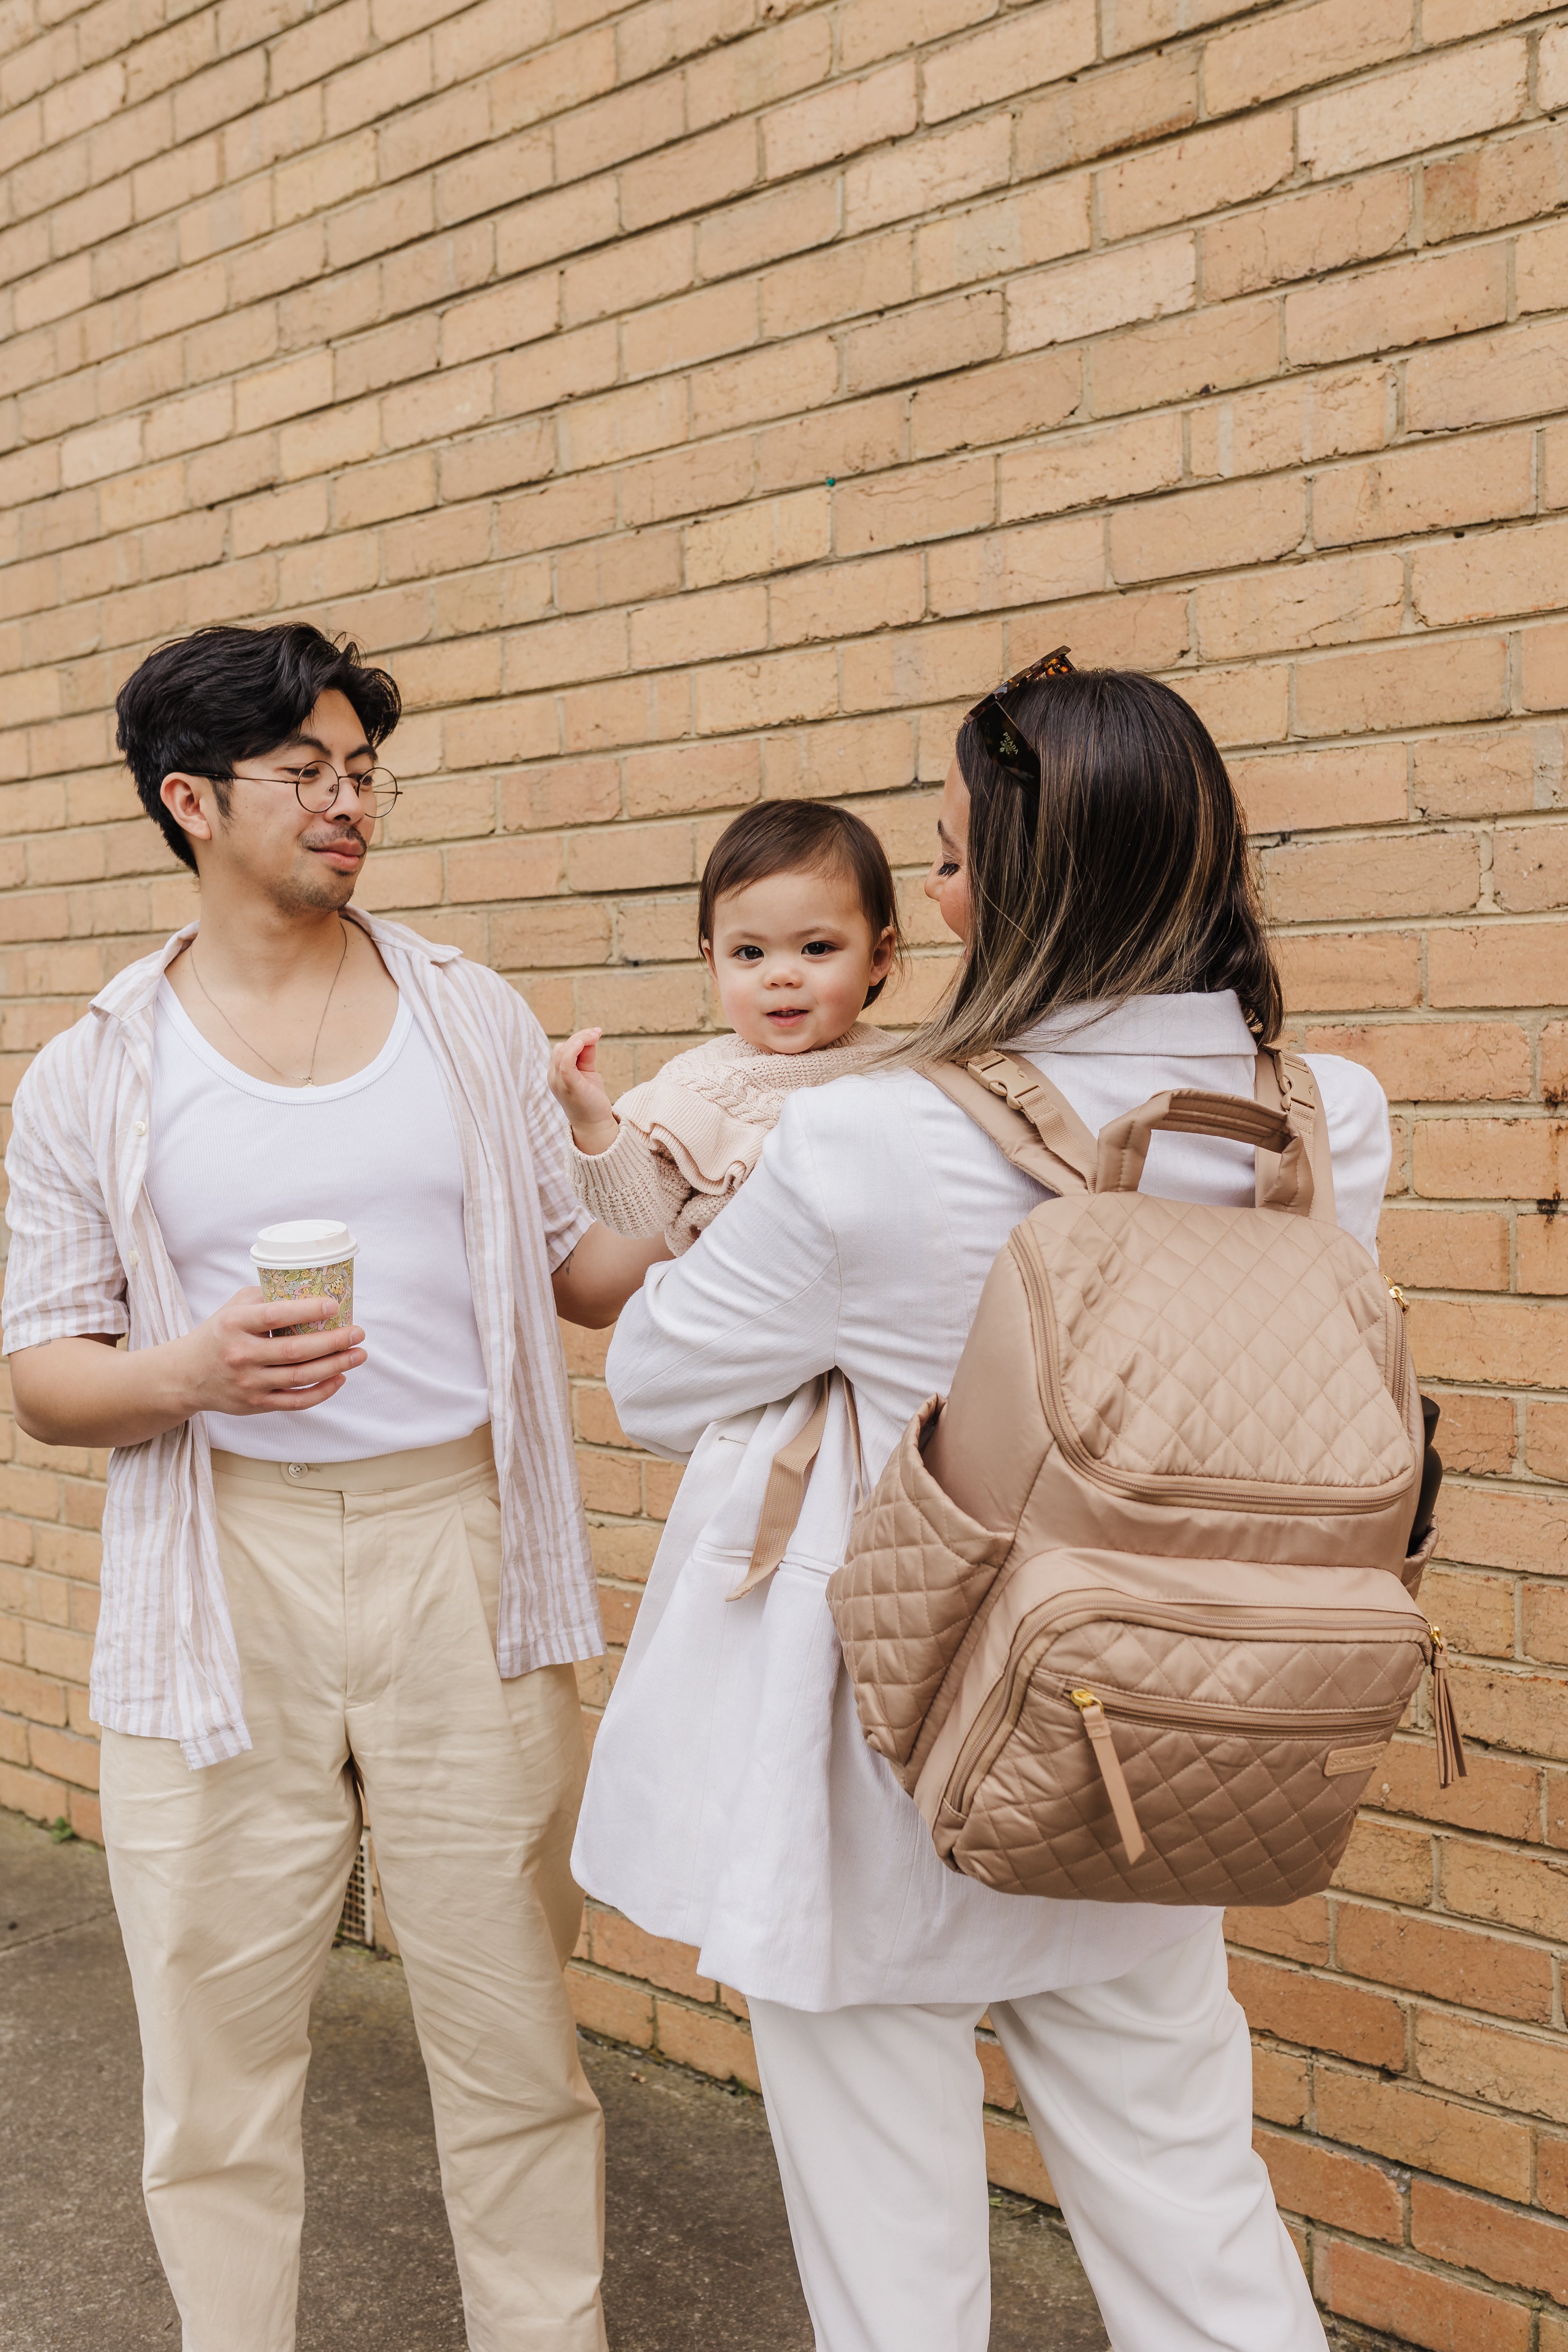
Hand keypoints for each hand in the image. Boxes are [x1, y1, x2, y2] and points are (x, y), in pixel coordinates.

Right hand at [170, 1286, 366, 1417]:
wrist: (186, 1375)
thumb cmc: (219, 1333)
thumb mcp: (233, 1307)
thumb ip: (266, 1297)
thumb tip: (310, 1290)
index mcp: (234, 1324)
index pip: (274, 1316)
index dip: (307, 1310)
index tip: (334, 1305)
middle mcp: (240, 1355)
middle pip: (295, 1351)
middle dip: (333, 1342)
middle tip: (358, 1332)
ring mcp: (248, 1383)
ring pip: (300, 1377)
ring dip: (336, 1365)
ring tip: (358, 1354)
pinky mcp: (255, 1404)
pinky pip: (296, 1402)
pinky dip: (322, 1391)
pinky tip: (340, 1377)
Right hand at [549, 1027, 618, 1152]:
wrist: (594, 1124)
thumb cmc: (591, 1098)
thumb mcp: (588, 1073)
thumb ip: (586, 1057)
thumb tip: (590, 1039)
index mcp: (556, 1073)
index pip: (561, 1049)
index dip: (578, 1038)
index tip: (595, 1033)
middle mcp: (554, 1077)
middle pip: (561, 1047)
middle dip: (580, 1036)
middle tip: (597, 1032)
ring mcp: (559, 1082)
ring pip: (562, 1052)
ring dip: (580, 1039)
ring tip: (595, 1035)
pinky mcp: (569, 1086)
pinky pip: (565, 1063)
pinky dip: (573, 1050)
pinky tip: (585, 1042)